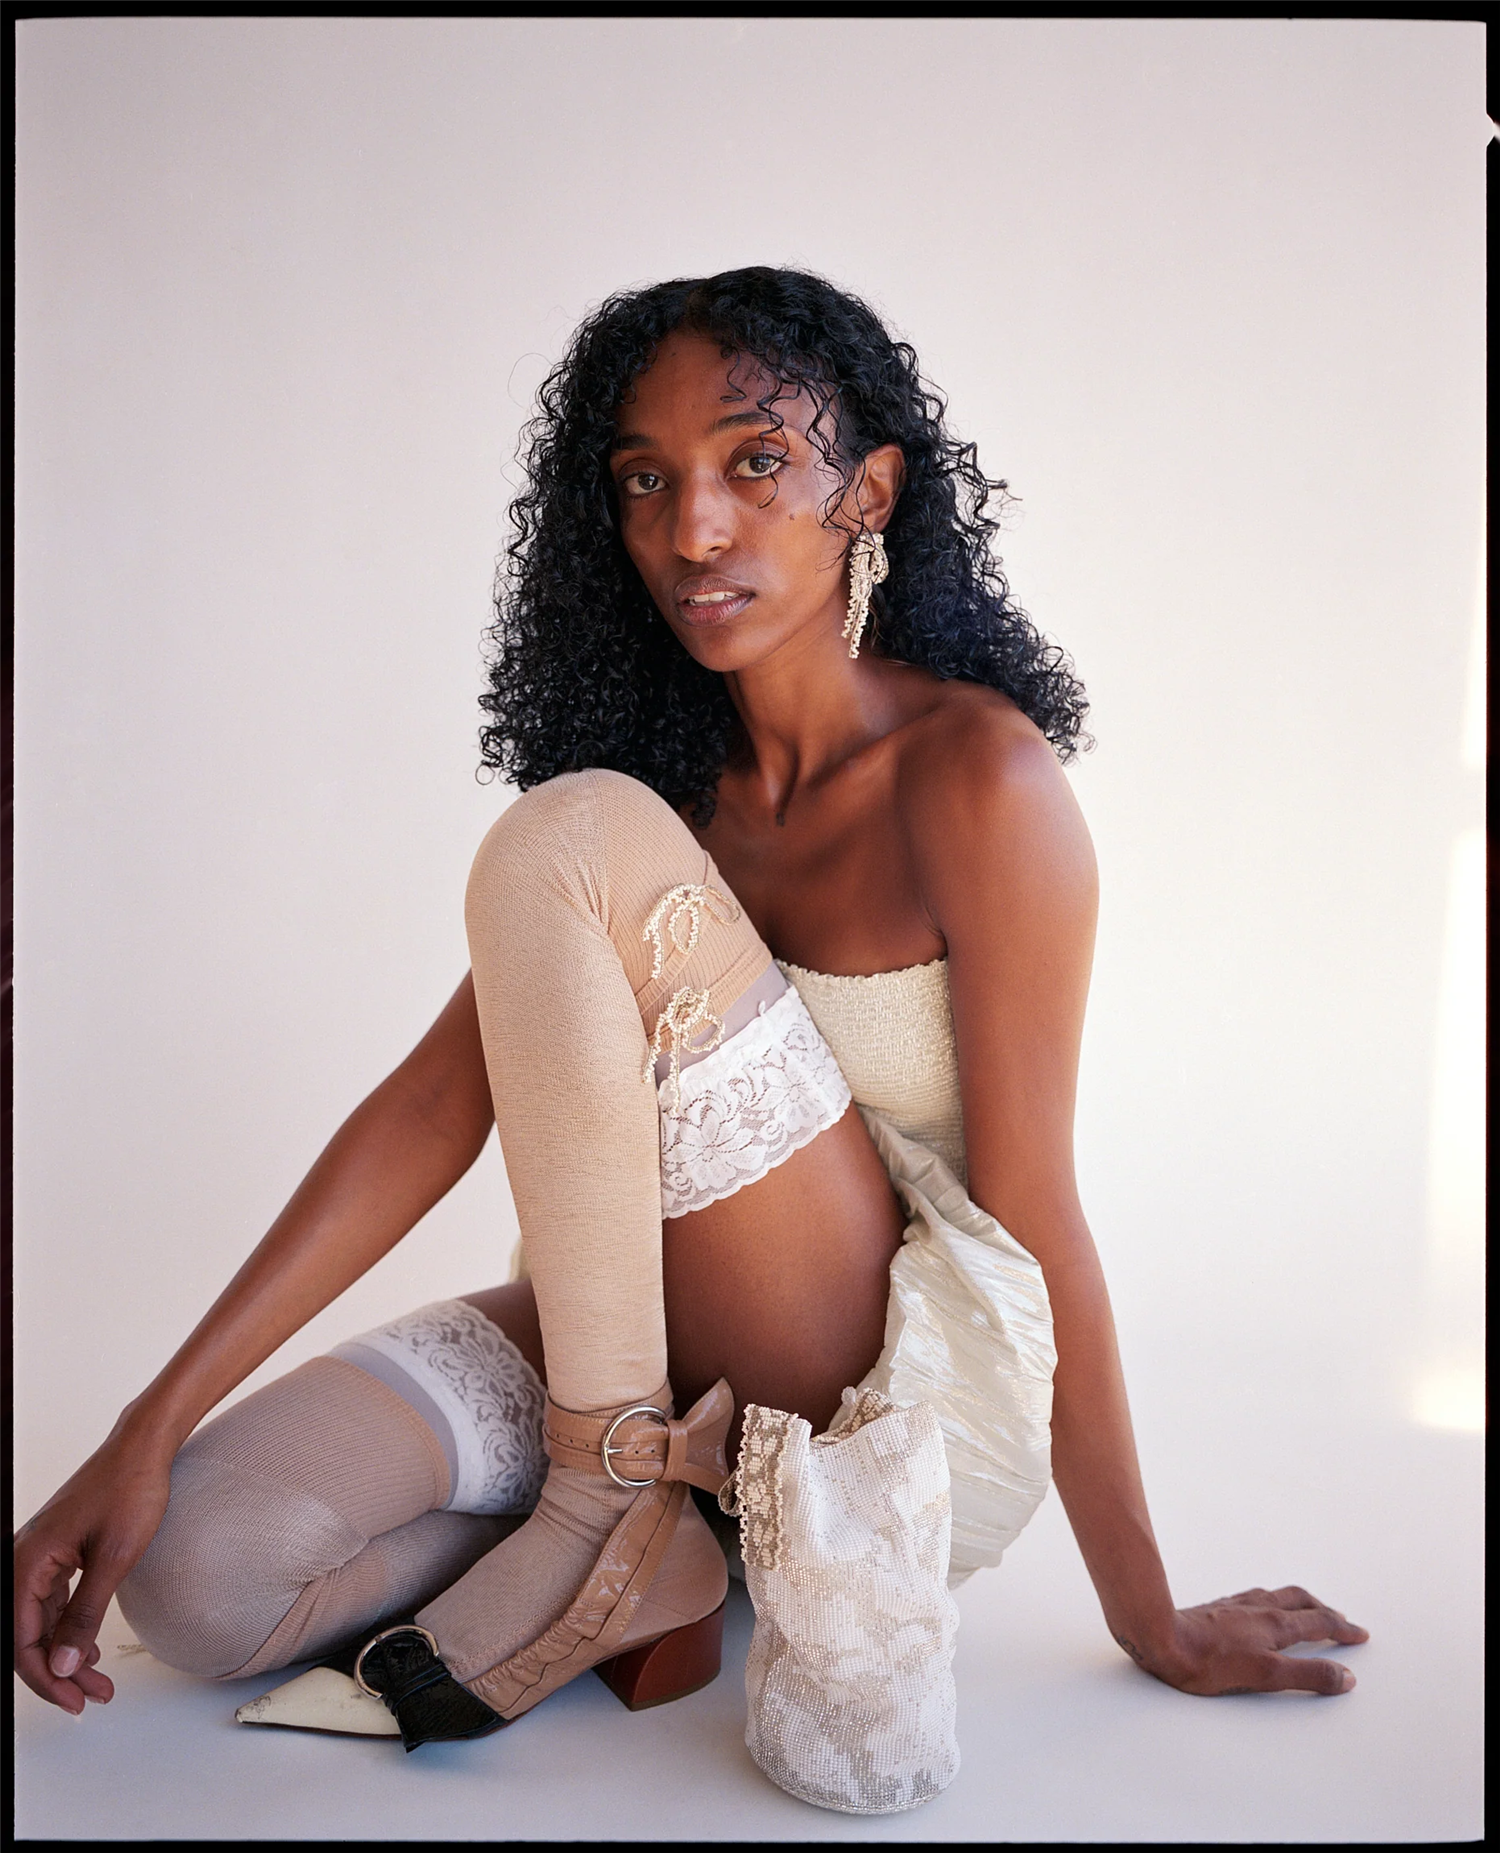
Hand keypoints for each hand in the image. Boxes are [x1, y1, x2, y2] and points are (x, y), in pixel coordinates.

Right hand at [14, 1430, 175, 1714]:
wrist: (145, 1446)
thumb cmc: (130, 1490)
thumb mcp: (114, 1559)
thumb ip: (85, 1615)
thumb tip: (64, 1666)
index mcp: (28, 1562)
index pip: (21, 1641)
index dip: (46, 1679)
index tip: (74, 1702)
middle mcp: (25, 1558)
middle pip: (28, 1635)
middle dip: (58, 1673)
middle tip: (91, 1699)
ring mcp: (42, 1554)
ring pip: (41, 1621)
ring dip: (65, 1654)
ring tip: (97, 1683)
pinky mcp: (60, 1551)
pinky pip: (53, 1602)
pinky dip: (69, 1629)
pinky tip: (89, 1650)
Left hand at [1114, 1586, 1368, 1695]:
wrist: (1161, 1638)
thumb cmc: (1210, 1662)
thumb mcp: (1267, 1676)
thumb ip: (1308, 1675)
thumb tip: (1345, 1677)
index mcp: (1276, 1625)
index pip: (1319, 1623)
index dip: (1342, 1629)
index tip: (1360, 1633)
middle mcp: (1259, 1609)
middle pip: (1300, 1602)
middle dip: (1324, 1610)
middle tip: (1340, 1619)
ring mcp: (1237, 1606)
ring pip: (1277, 1596)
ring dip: (1299, 1602)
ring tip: (1307, 1607)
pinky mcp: (1218, 1609)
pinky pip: (1254, 1597)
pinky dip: (1271, 1600)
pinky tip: (1260, 1606)